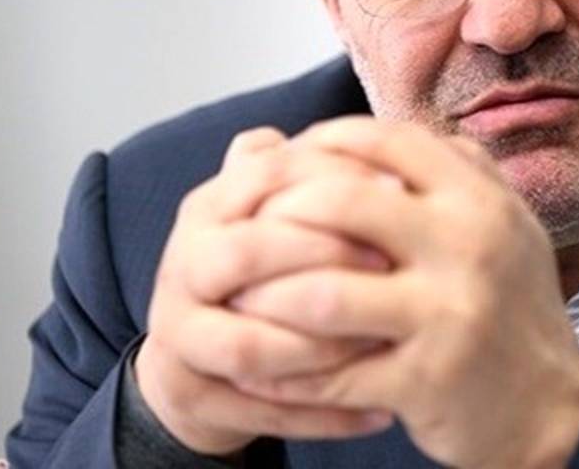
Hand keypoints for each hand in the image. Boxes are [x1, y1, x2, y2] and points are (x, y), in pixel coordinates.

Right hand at [135, 127, 394, 455]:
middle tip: (392, 266)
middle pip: (245, 253)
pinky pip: (260, 412)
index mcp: (210, 207)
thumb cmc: (263, 267)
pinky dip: (323, 416)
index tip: (398, 192)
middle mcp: (183, 264)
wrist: (198, 349)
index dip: (331, 178)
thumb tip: (391, 163)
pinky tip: (381, 412)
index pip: (263, 177)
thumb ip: (318, 178)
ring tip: (387, 342)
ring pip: (248, 345)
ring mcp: (179, 334)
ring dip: (322, 347)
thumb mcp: (279, 211)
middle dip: (322, 256)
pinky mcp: (191, 394)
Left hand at [231, 117, 578, 468]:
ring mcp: (449, 314)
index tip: (284, 160)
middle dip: (276, 213)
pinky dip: (284, 372)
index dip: (321, 142)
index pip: (385, 140)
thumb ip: (456, 174)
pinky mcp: (428, 380)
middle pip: (342, 203)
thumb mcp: (506, 225)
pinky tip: (257, 368)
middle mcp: (470, 246)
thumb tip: (381, 132)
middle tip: (242, 231)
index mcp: (481, 199)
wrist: (551, 408)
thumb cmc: (514, 309)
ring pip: (323, 293)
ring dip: (265, 298)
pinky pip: (331, 372)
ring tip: (235, 301)